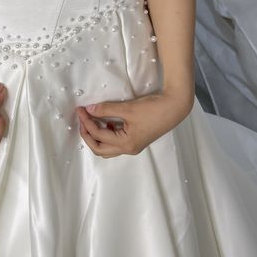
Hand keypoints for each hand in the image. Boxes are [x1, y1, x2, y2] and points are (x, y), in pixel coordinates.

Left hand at [74, 89, 192, 157]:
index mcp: (126, 143)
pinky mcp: (136, 140)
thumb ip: (106, 109)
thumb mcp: (128, 108)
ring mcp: (133, 146)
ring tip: (91, 120)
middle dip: (87, 134)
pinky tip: (107, 121)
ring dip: (96, 136)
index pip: (98, 135)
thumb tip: (89, 109)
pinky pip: (116, 143)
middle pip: (99, 149)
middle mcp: (128, 149)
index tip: (81, 109)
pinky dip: (107, 134)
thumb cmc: (154, 108)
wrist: (175, 107)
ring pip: (107, 148)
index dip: (86, 121)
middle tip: (82, 119)